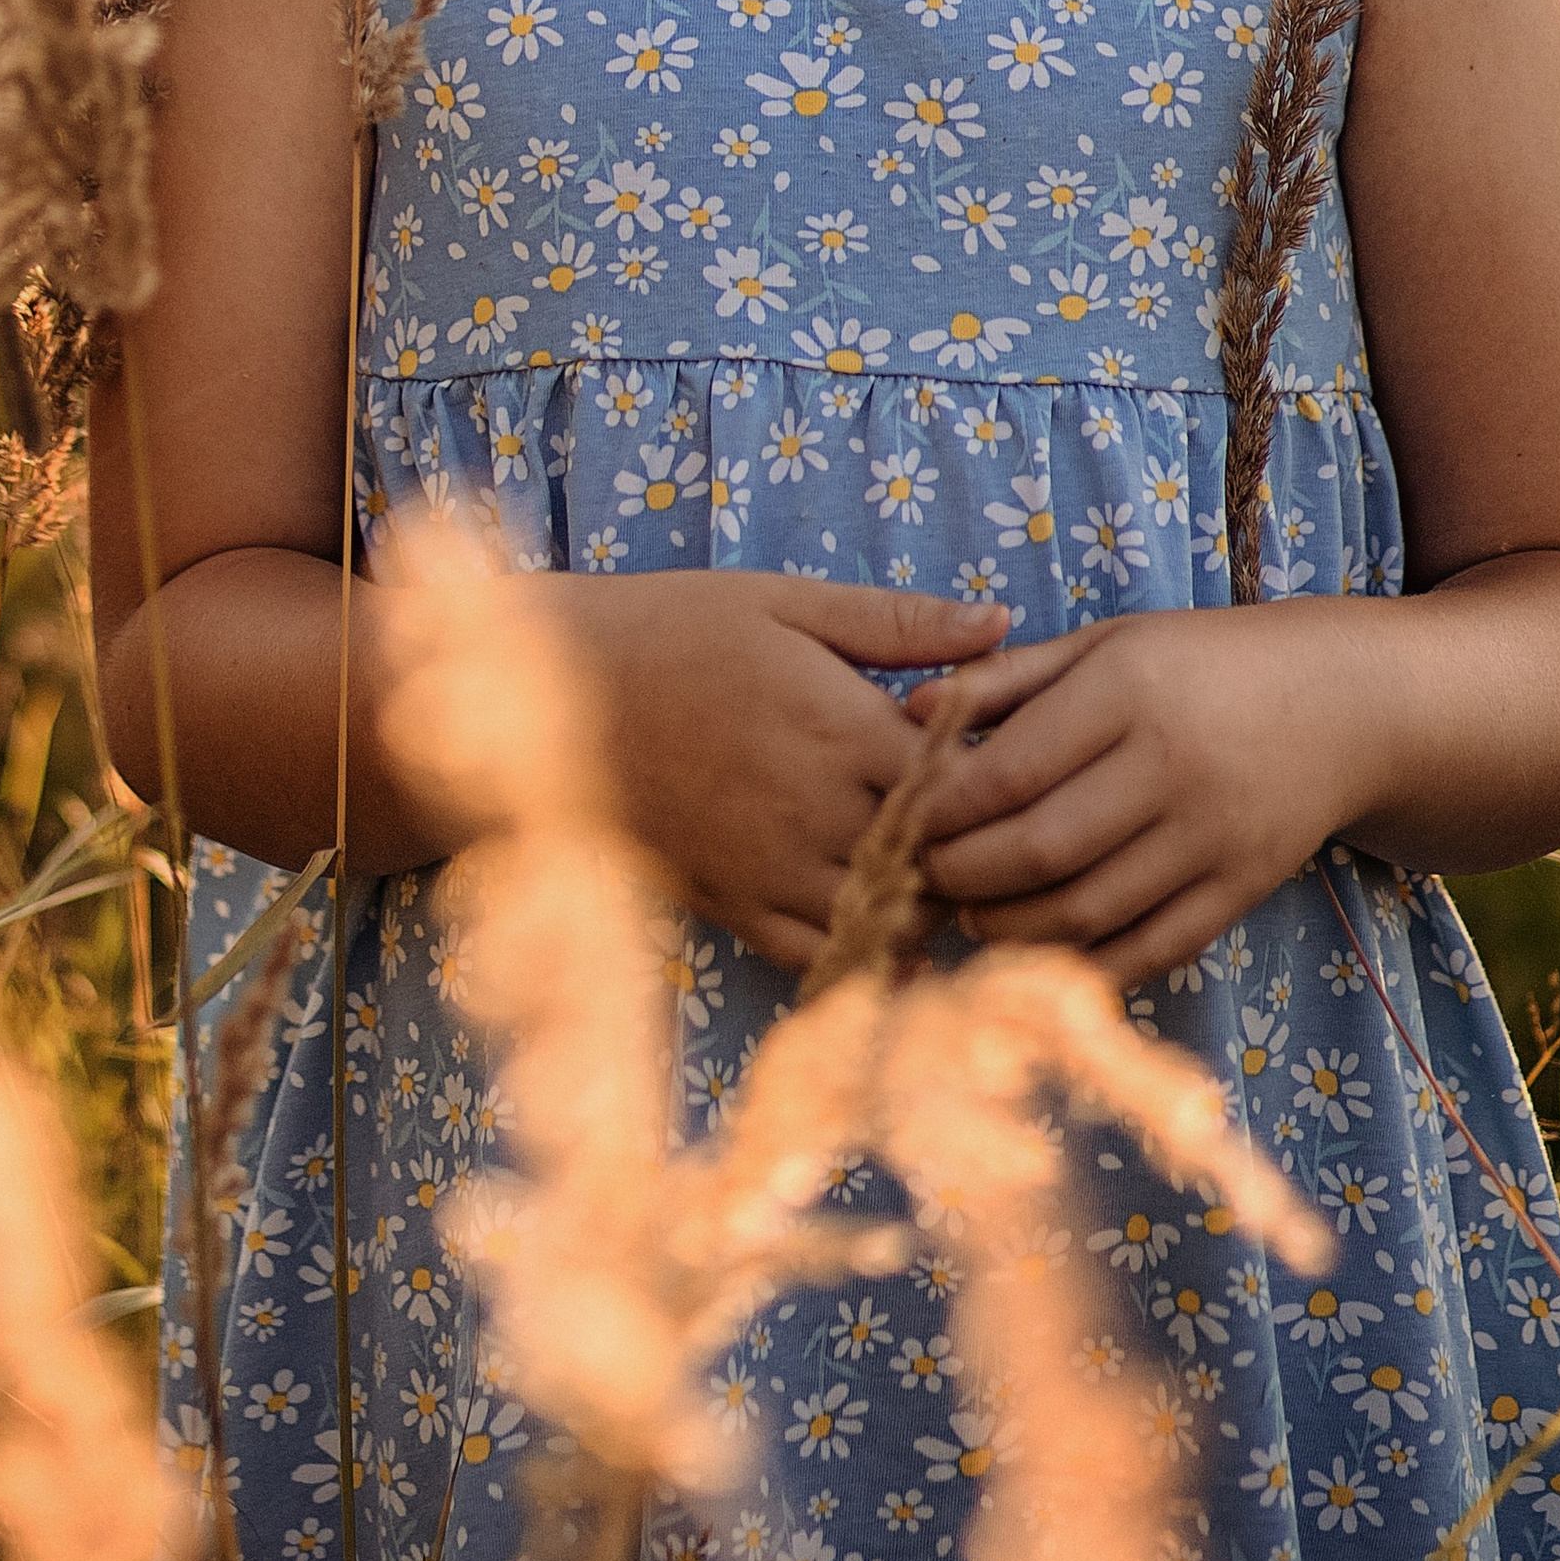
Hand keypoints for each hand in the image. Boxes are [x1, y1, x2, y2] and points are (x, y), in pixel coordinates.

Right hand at [558, 570, 1008, 967]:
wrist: (557, 693)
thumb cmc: (677, 629)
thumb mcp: (788, 604)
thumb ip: (898, 623)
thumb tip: (1002, 624)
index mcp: (841, 729)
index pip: (964, 781)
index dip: (994, 774)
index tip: (1002, 753)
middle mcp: (816, 812)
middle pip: (937, 858)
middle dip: (970, 844)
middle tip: (989, 820)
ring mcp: (772, 869)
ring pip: (889, 917)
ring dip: (923, 898)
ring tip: (935, 863)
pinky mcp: (733, 906)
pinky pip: (820, 956)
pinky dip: (864, 949)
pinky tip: (883, 918)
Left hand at [908, 603, 1391, 990]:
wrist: (1342, 705)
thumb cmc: (1201, 664)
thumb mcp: (1108, 642)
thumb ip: (1009, 677)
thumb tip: (910, 711)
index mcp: (1130, 689)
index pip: (1012, 770)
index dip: (943, 809)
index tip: (902, 820)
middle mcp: (1171, 765)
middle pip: (1041, 847)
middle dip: (963, 875)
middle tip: (920, 879)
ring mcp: (1212, 836)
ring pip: (1089, 909)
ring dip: (1011, 927)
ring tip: (968, 916)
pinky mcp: (1241, 889)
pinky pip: (1150, 947)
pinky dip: (1086, 962)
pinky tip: (1040, 951)